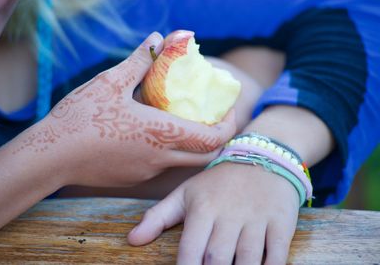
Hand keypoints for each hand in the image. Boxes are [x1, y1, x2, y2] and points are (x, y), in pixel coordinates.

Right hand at [16, 32, 235, 187]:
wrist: (50, 156)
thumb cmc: (80, 117)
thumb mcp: (111, 82)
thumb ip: (140, 61)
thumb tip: (158, 38)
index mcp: (161, 134)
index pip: (213, 139)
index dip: (228, 125)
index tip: (229, 110)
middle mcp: (160, 159)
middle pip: (206, 156)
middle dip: (217, 138)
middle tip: (211, 118)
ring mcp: (147, 173)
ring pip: (183, 162)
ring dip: (191, 144)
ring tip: (180, 121)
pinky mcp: (133, 179)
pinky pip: (160, 166)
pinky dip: (167, 151)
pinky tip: (149, 135)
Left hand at [128, 162, 299, 264]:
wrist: (261, 158)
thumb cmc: (218, 183)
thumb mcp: (186, 193)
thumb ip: (158, 216)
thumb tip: (132, 240)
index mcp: (203, 208)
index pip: (190, 250)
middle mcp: (229, 214)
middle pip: (217, 259)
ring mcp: (257, 218)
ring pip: (248, 260)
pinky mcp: (281, 221)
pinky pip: (277, 254)